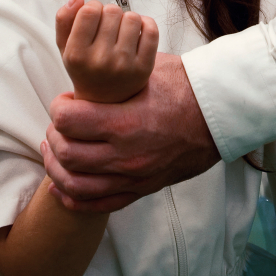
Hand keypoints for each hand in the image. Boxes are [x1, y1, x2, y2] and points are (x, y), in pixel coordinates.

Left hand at [43, 54, 219, 211]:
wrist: (220, 115)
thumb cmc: (185, 87)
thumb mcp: (147, 70)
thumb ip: (115, 77)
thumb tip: (87, 71)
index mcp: (126, 121)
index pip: (68, 120)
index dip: (59, 108)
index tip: (65, 101)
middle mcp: (127, 154)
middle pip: (67, 154)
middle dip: (54, 136)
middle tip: (59, 124)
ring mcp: (134, 176)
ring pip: (76, 184)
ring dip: (57, 168)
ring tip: (55, 151)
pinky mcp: (142, 189)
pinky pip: (98, 204)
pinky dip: (74, 198)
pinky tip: (62, 186)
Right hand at [55, 0, 158, 103]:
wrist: (105, 102)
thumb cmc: (85, 68)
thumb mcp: (66, 48)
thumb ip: (64, 20)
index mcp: (76, 55)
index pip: (89, 10)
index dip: (93, 7)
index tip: (93, 17)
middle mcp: (100, 61)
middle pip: (112, 11)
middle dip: (110, 14)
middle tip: (107, 28)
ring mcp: (124, 66)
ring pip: (132, 17)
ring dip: (127, 19)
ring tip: (121, 32)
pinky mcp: (145, 68)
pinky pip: (151, 30)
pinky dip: (145, 24)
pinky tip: (137, 33)